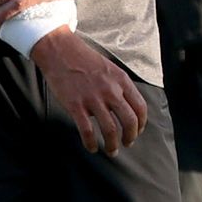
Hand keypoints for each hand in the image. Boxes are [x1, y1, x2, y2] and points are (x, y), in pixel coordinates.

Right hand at [28, 31, 148, 152]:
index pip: (140, 107)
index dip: (141, 124)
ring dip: (112, 145)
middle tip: (127, 144)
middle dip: (130, 137)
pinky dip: (91, 143)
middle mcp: (110, 90)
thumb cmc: (84, 60)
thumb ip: (120, 86)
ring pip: (110, 130)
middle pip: (129, 121)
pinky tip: (92, 147)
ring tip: (111, 151)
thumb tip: (126, 107)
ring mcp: (93, 98)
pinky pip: (87, 131)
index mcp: (121, 80)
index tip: (137, 131)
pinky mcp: (76, 105)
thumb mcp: (110, 68)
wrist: (60, 51)